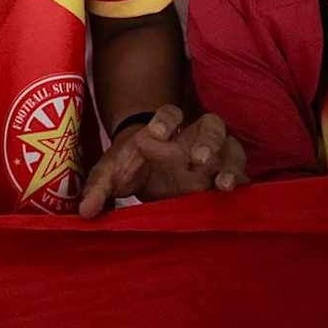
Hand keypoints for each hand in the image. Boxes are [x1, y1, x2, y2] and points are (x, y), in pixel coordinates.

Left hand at [78, 105, 247, 217]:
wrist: (152, 174)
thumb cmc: (133, 166)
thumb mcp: (112, 173)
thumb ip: (98, 188)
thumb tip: (84, 212)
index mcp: (164, 129)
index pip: (169, 114)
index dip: (164, 121)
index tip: (154, 134)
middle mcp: (194, 137)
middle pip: (211, 125)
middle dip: (207, 139)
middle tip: (197, 158)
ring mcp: (216, 156)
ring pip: (232, 149)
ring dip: (230, 164)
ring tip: (223, 184)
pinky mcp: (228, 176)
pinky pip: (243, 175)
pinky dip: (241, 183)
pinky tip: (235, 196)